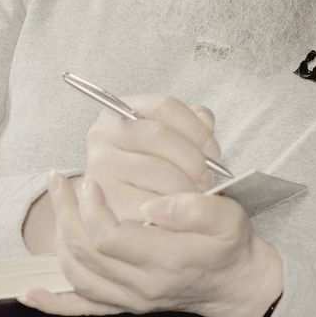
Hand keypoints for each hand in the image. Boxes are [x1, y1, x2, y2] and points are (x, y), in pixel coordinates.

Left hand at [21, 172, 282, 316]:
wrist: (236, 283)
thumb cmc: (230, 246)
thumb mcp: (229, 218)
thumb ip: (195, 208)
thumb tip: (151, 206)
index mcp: (166, 262)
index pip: (109, 238)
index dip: (92, 208)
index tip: (92, 182)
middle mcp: (143, 287)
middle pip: (85, 253)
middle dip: (67, 213)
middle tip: (61, 182)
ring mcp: (131, 300)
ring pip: (78, 274)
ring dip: (59, 239)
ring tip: (57, 204)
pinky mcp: (125, 305)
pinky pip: (82, 309)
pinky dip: (53, 303)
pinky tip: (30, 292)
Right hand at [85, 94, 221, 221]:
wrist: (110, 210)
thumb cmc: (145, 168)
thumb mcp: (164, 138)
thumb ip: (188, 124)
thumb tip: (206, 121)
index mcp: (118, 113)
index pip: (163, 106)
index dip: (196, 127)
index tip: (213, 149)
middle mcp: (102, 136)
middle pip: (160, 136)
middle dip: (193, 158)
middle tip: (206, 177)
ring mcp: (102, 168)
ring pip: (159, 171)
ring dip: (186, 184)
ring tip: (194, 192)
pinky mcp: (108, 201)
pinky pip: (152, 202)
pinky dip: (172, 207)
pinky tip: (177, 208)